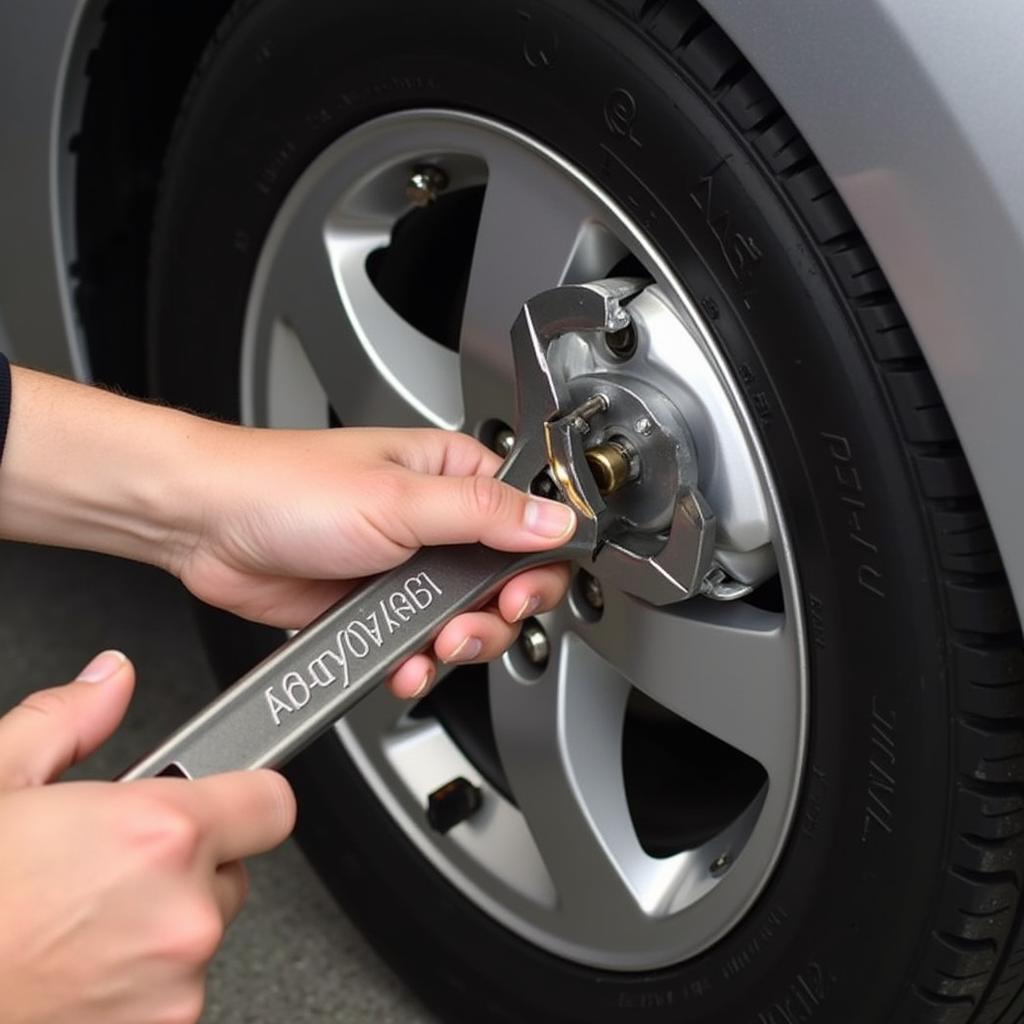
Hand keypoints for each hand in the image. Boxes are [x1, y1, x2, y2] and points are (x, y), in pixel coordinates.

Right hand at [0, 651, 295, 1023]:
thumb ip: (69, 720)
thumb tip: (109, 682)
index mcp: (158, 836)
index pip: (272, 802)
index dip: (245, 794)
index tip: (222, 797)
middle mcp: (181, 917)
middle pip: (232, 871)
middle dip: (185, 864)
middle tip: (108, 866)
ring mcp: (171, 990)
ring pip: (198, 935)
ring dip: (157, 926)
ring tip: (76, 923)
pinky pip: (170, 993)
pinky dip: (136, 982)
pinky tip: (72, 968)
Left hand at [176, 426, 574, 696]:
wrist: (207, 526)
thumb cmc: (284, 485)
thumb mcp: (399, 498)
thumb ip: (486, 514)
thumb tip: (556, 521)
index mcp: (451, 475)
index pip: (529, 518)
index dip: (540, 559)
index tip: (526, 587)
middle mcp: (436, 520)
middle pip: (507, 579)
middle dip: (499, 611)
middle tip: (479, 620)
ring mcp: (408, 568)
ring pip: (467, 620)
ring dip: (459, 644)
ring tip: (436, 645)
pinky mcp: (377, 607)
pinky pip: (419, 646)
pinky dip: (418, 663)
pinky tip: (405, 663)